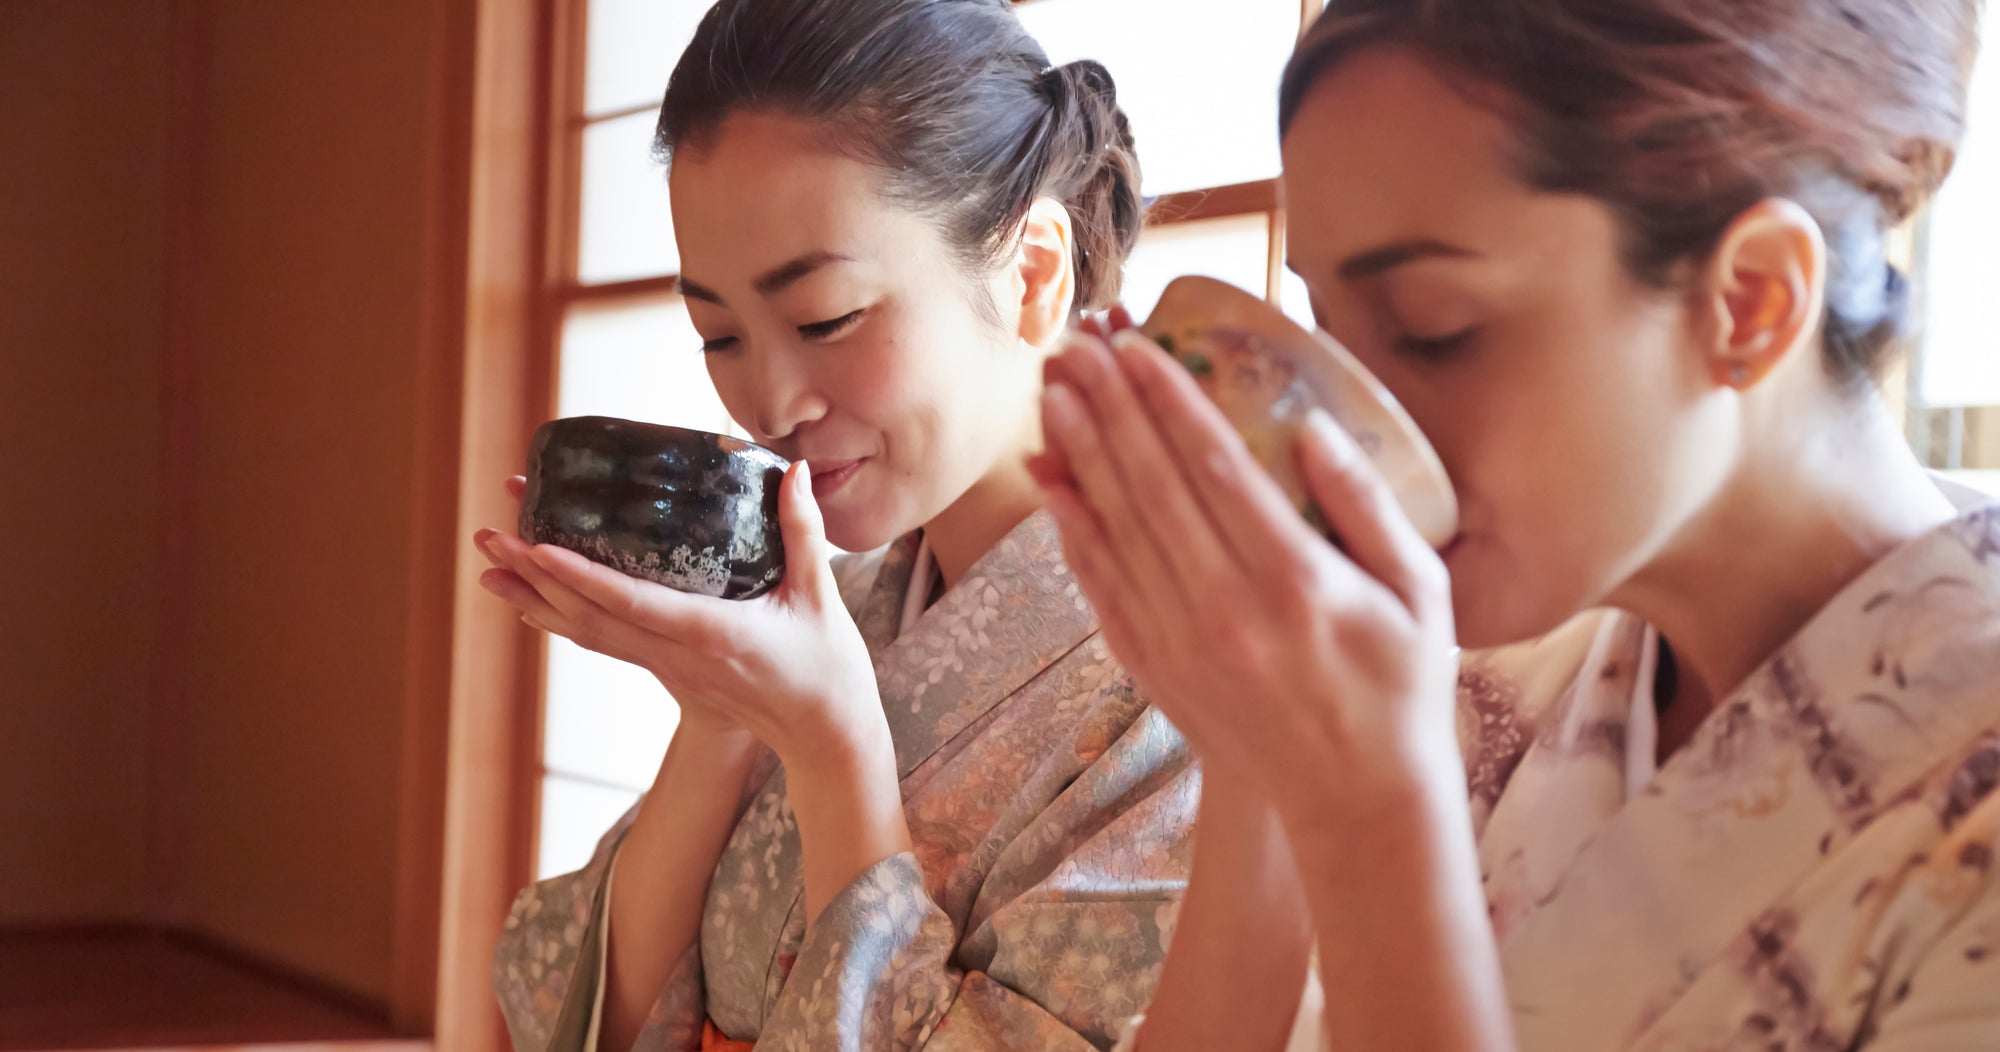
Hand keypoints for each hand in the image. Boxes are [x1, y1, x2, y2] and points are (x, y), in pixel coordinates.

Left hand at [474, 462, 884, 767]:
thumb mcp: (819, 596)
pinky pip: (603, 643)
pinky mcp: (668, 669)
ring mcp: (669, 666)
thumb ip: (802, 530)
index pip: (630, 602)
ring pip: (585, 633)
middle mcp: (678, 653)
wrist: (823, 735)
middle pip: (588, 616)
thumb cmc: (826, 668)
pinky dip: (562, 620)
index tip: (537, 547)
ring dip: (534, 598)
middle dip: (533, 575)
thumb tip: (794, 471)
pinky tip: (532, 602)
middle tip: (490, 536)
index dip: (579, 575)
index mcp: (712, 633)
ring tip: (489, 566)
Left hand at [1031, 329, 1461, 817]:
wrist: (1356, 802)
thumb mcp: (1420, 590)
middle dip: (1110, 407)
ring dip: (1079, 455)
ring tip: (1054, 391)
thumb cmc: (1401, 687)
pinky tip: (1052, 483)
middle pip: (1151, 486)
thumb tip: (1312, 426)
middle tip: (1076, 345)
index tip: (1136, 346)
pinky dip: (1073, 531)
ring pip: (1115, 529)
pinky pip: (1102, 586)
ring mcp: (1181, 641)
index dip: (1169, 400)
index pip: (1214, 466)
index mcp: (1295, 578)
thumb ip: (1367, 505)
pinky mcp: (1156, 668)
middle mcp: (1226, 607)